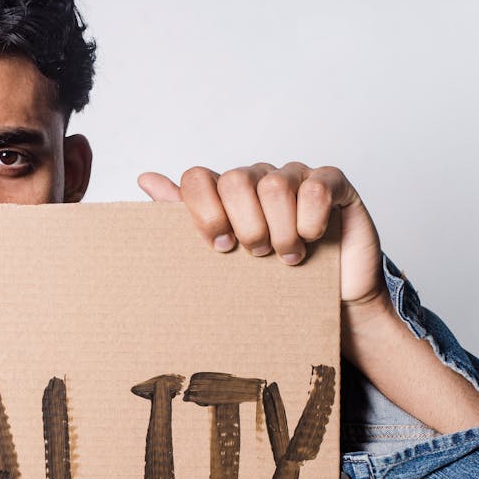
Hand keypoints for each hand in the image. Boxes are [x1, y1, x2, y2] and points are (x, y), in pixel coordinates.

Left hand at [137, 161, 384, 307]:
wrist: (329, 302)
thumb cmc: (273, 280)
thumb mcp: (224, 258)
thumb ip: (185, 217)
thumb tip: (145, 178)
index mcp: (226, 193)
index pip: (198, 178)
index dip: (204, 213)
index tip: (219, 247)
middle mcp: (257, 178)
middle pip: (235, 181)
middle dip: (245, 226)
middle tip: (257, 254)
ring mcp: (296, 176)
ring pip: (274, 186)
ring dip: (281, 231)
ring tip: (288, 256)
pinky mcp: (333, 183)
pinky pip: (316, 186)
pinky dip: (311, 220)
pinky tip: (314, 238)